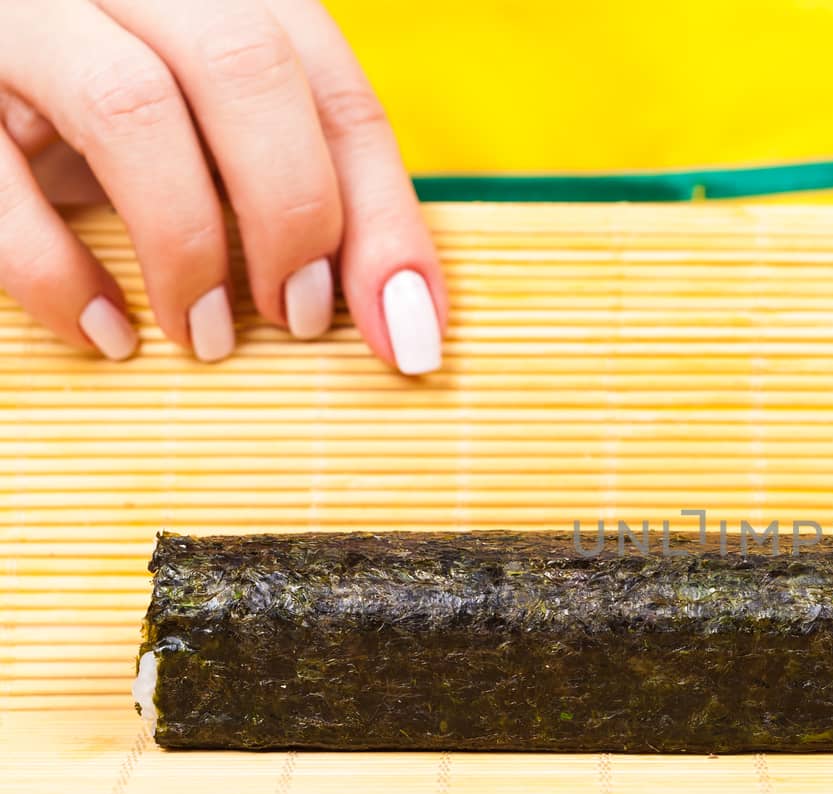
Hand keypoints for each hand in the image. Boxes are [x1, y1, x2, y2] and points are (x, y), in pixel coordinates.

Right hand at [0, 0, 444, 372]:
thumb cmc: (97, 125)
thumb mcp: (207, 135)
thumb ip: (294, 181)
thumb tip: (404, 314)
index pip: (330, 82)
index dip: (385, 213)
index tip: (409, 328)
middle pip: (244, 64)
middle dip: (294, 209)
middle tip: (297, 318)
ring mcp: (22, 17)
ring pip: (131, 102)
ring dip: (189, 243)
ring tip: (207, 338)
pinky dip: (58, 273)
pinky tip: (107, 332)